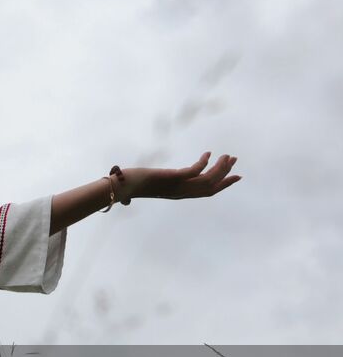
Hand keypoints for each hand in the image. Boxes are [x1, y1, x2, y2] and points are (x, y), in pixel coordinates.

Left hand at [115, 152, 240, 201]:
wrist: (120, 187)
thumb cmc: (128, 188)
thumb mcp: (141, 189)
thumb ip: (139, 194)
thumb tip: (126, 202)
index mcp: (178, 194)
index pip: (207, 192)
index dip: (223, 185)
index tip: (236, 176)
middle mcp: (181, 192)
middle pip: (212, 186)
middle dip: (226, 174)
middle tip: (235, 160)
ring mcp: (178, 186)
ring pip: (208, 179)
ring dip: (220, 167)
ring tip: (227, 155)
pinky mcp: (173, 177)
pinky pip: (195, 171)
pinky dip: (204, 163)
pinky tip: (208, 153)